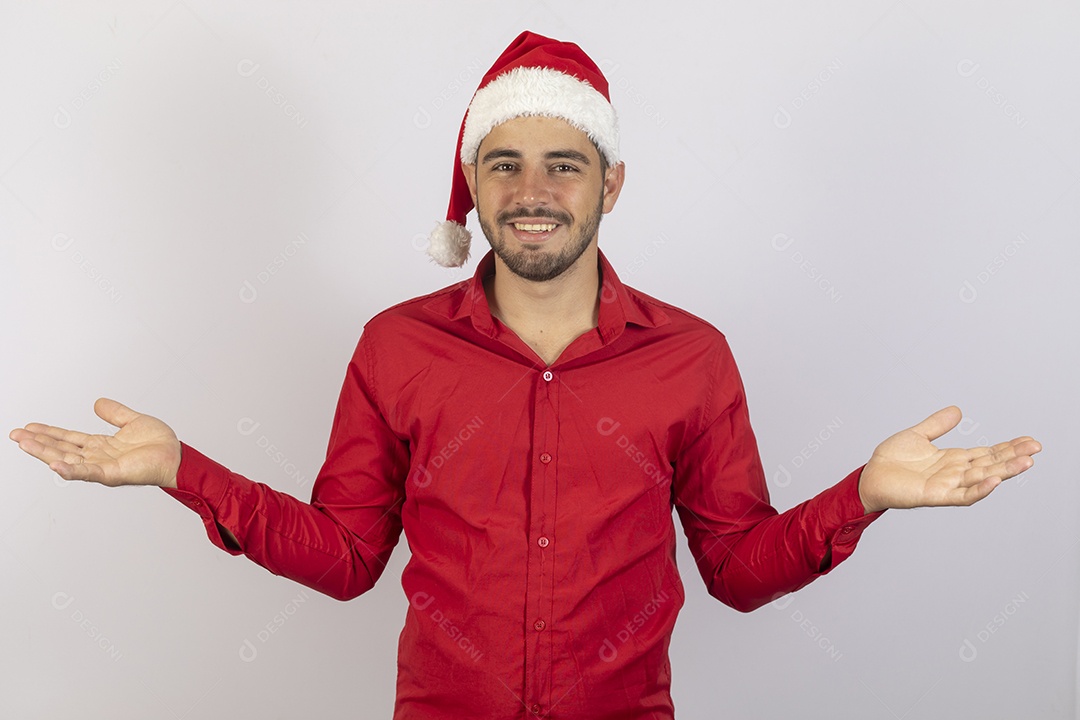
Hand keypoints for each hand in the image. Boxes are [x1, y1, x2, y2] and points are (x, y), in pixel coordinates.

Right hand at [9, 398, 180, 487]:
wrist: (177, 456)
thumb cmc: (159, 444)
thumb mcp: (133, 421)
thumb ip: (114, 413)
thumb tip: (97, 403)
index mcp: (101, 445)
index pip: (68, 439)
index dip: (48, 433)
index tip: (28, 427)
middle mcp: (97, 457)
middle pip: (61, 449)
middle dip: (38, 443)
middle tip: (15, 435)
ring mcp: (103, 467)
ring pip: (68, 460)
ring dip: (45, 453)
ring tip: (24, 444)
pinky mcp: (112, 474)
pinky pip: (88, 472)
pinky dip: (71, 469)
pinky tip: (54, 463)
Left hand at [858, 406, 1040, 513]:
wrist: (870, 476)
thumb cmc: (892, 460)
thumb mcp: (917, 435)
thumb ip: (937, 424)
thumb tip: (958, 410)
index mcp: (953, 459)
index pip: (987, 453)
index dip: (1008, 447)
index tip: (1029, 440)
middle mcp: (954, 472)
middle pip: (990, 464)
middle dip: (1013, 457)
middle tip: (1036, 448)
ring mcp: (947, 485)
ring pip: (982, 478)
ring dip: (1004, 471)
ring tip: (1026, 462)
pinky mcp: (935, 495)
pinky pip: (962, 495)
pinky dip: (979, 489)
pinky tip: (994, 480)